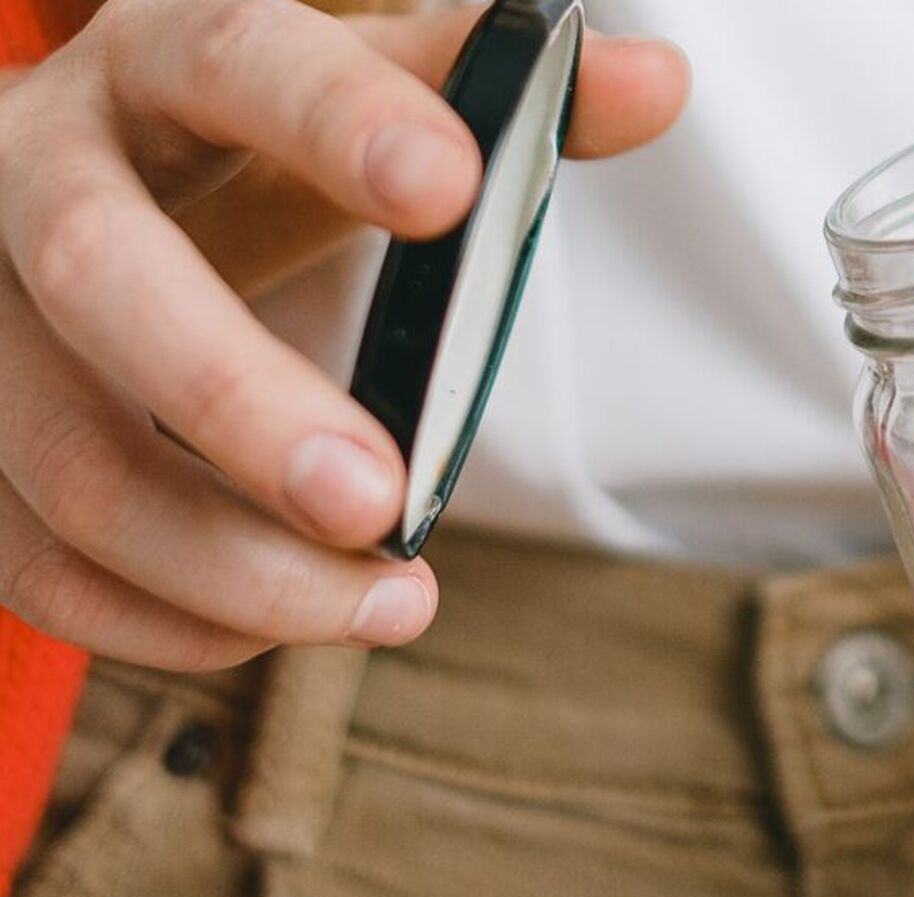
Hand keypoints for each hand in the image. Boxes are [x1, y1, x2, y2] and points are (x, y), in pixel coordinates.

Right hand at [0, 0, 687, 668]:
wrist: (90, 205)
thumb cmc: (244, 156)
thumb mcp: (356, 109)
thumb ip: (494, 101)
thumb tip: (656, 82)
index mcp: (154, 64)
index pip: (232, 58)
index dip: (334, 118)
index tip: (453, 185)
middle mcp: (34, 179)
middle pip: (99, 273)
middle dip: (239, 398)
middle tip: (378, 501)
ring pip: (66, 460)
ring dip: (230, 561)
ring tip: (389, 602)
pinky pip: (40, 568)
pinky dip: (174, 620)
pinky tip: (285, 624)